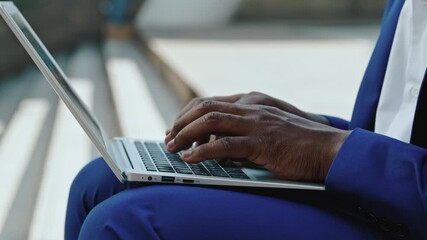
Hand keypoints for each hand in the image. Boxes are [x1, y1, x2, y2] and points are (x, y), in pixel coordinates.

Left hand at [165, 101, 348, 181]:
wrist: (329, 148)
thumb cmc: (300, 140)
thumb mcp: (271, 124)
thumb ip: (247, 126)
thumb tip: (220, 141)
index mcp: (253, 100)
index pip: (211, 101)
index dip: (189, 114)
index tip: (176, 127)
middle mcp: (251, 107)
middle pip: (204, 107)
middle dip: (181, 122)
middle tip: (169, 137)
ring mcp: (256, 123)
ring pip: (209, 122)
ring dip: (185, 134)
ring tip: (172, 147)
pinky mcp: (261, 142)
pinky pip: (224, 144)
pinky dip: (203, 151)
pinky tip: (191, 158)